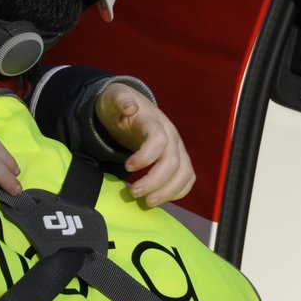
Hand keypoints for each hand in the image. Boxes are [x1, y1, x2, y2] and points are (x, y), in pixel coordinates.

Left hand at [96, 83, 195, 206]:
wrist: (130, 108)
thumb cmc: (118, 106)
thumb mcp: (113, 97)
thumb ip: (119, 100)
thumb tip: (129, 106)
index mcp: (154, 122)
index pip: (158, 140)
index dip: (146, 156)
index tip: (127, 167)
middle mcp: (171, 136)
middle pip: (172, 162)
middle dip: (154, 181)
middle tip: (134, 193)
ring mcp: (178, 148)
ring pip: (184, 173)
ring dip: (168, 191)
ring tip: (147, 202)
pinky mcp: (179, 159)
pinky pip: (187, 178)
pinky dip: (178, 192)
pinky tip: (160, 200)